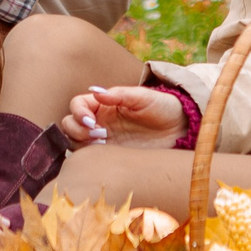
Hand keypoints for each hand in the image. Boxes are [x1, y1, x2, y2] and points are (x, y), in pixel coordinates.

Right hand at [58, 85, 187, 148]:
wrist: (180, 130)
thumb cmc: (163, 107)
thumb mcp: (144, 97)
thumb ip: (120, 94)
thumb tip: (96, 92)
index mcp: (104, 104)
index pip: (77, 104)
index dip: (78, 112)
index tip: (92, 121)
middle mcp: (99, 122)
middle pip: (70, 124)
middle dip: (77, 129)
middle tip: (99, 134)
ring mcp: (103, 140)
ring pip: (75, 142)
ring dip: (81, 143)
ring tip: (103, 145)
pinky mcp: (110, 157)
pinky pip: (89, 159)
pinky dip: (89, 159)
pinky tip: (105, 157)